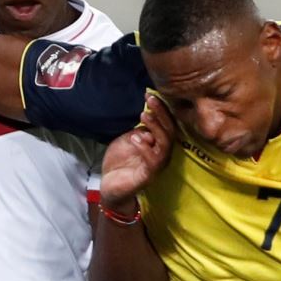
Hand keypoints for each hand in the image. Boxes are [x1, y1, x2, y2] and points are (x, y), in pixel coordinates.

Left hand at [98, 93, 173, 212]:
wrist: (110, 186)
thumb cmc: (120, 162)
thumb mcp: (129, 139)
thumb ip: (139, 129)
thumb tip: (148, 114)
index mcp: (158, 144)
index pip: (167, 124)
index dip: (162, 109)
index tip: (151, 95)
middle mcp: (161, 154)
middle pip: (169, 132)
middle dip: (161, 114)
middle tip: (150, 100)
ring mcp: (156, 166)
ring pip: (165, 145)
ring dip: (155, 128)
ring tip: (143, 116)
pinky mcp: (148, 176)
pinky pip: (152, 162)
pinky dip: (144, 148)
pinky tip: (135, 138)